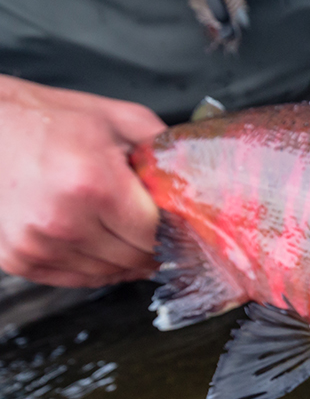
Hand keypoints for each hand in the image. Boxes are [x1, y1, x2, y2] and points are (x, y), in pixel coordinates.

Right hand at [0, 75, 165, 287]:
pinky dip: (97, 265)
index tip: (185, 225)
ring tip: (124, 228)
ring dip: (127, 257)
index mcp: (93, 185)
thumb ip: (162, 149)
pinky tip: (100, 240)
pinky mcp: (21, 259)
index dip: (177, 231)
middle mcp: (64, 222)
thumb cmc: (48, 120)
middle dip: (155, 244)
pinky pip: (79, 278)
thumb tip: (200, 175)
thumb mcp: (116, 119)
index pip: (157, 235)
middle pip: (137, 259)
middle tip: (158, 226)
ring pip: (111, 273)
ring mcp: (38, 245)